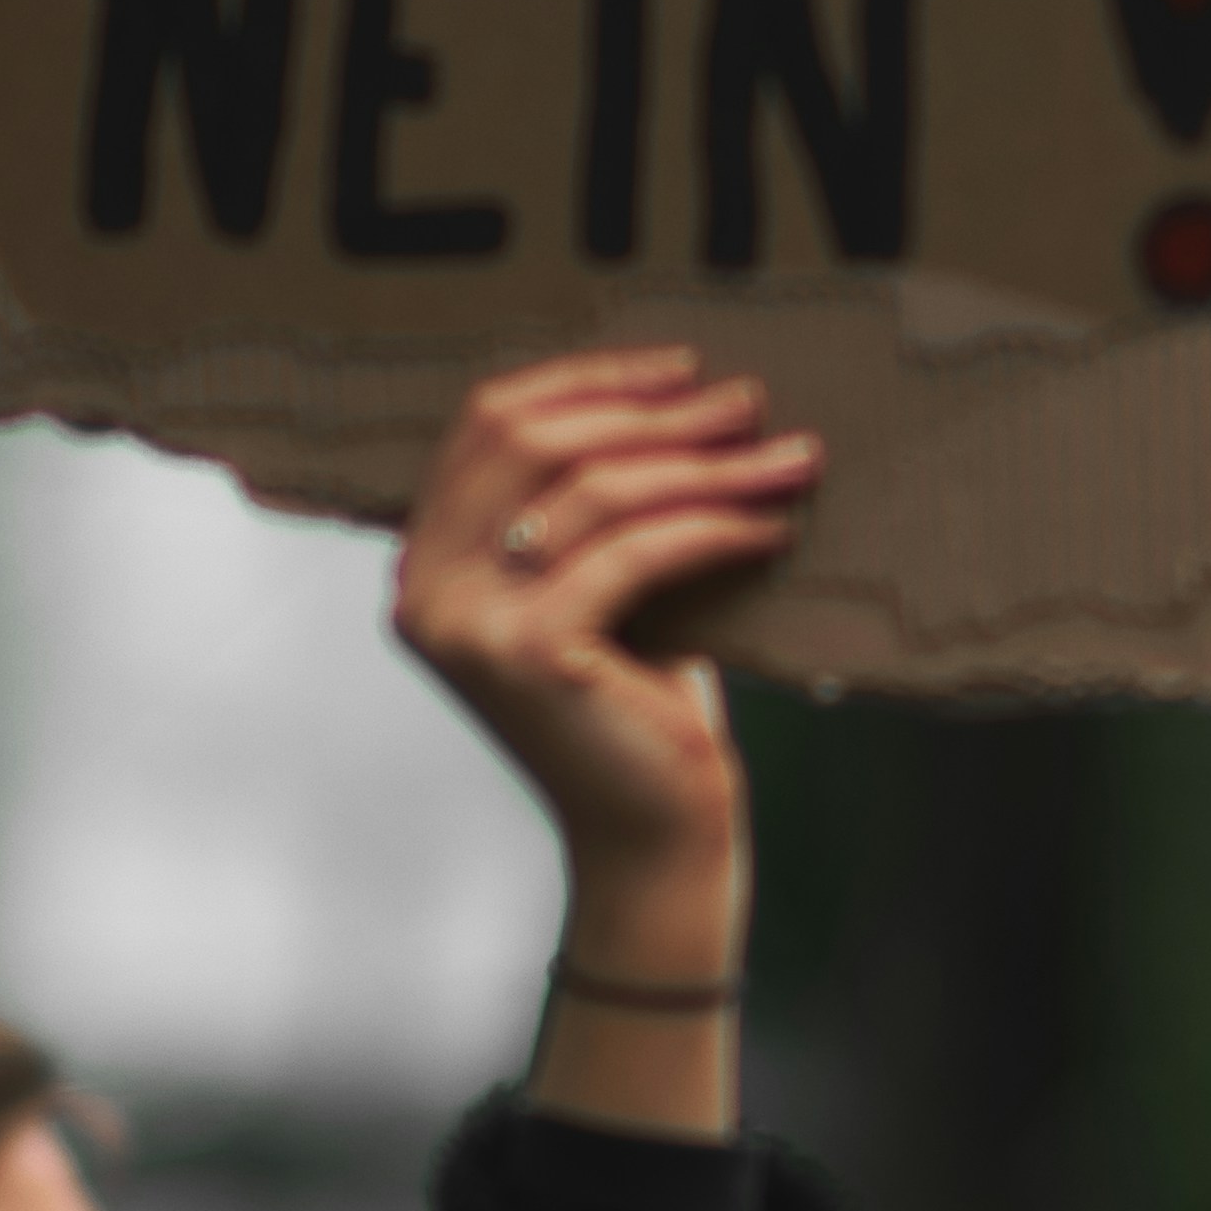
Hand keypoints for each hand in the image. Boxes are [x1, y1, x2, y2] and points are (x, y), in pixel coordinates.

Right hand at [396, 356, 819, 1133]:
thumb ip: (589, 508)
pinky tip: (772, 529)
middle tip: (749, 402)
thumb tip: (674, 390)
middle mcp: (424, 589)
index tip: (682, 367)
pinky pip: (635, 552)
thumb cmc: (637, 713)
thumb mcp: (601, 590)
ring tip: (786, 457)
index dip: (590, 380)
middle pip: (535, 440)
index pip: (490, 424)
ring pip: (595, 491)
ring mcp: (466, 623)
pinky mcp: (529, 654)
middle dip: (653, 411)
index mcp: (425, 561)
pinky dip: (713, 529)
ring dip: (704, 465)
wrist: (650, 843)